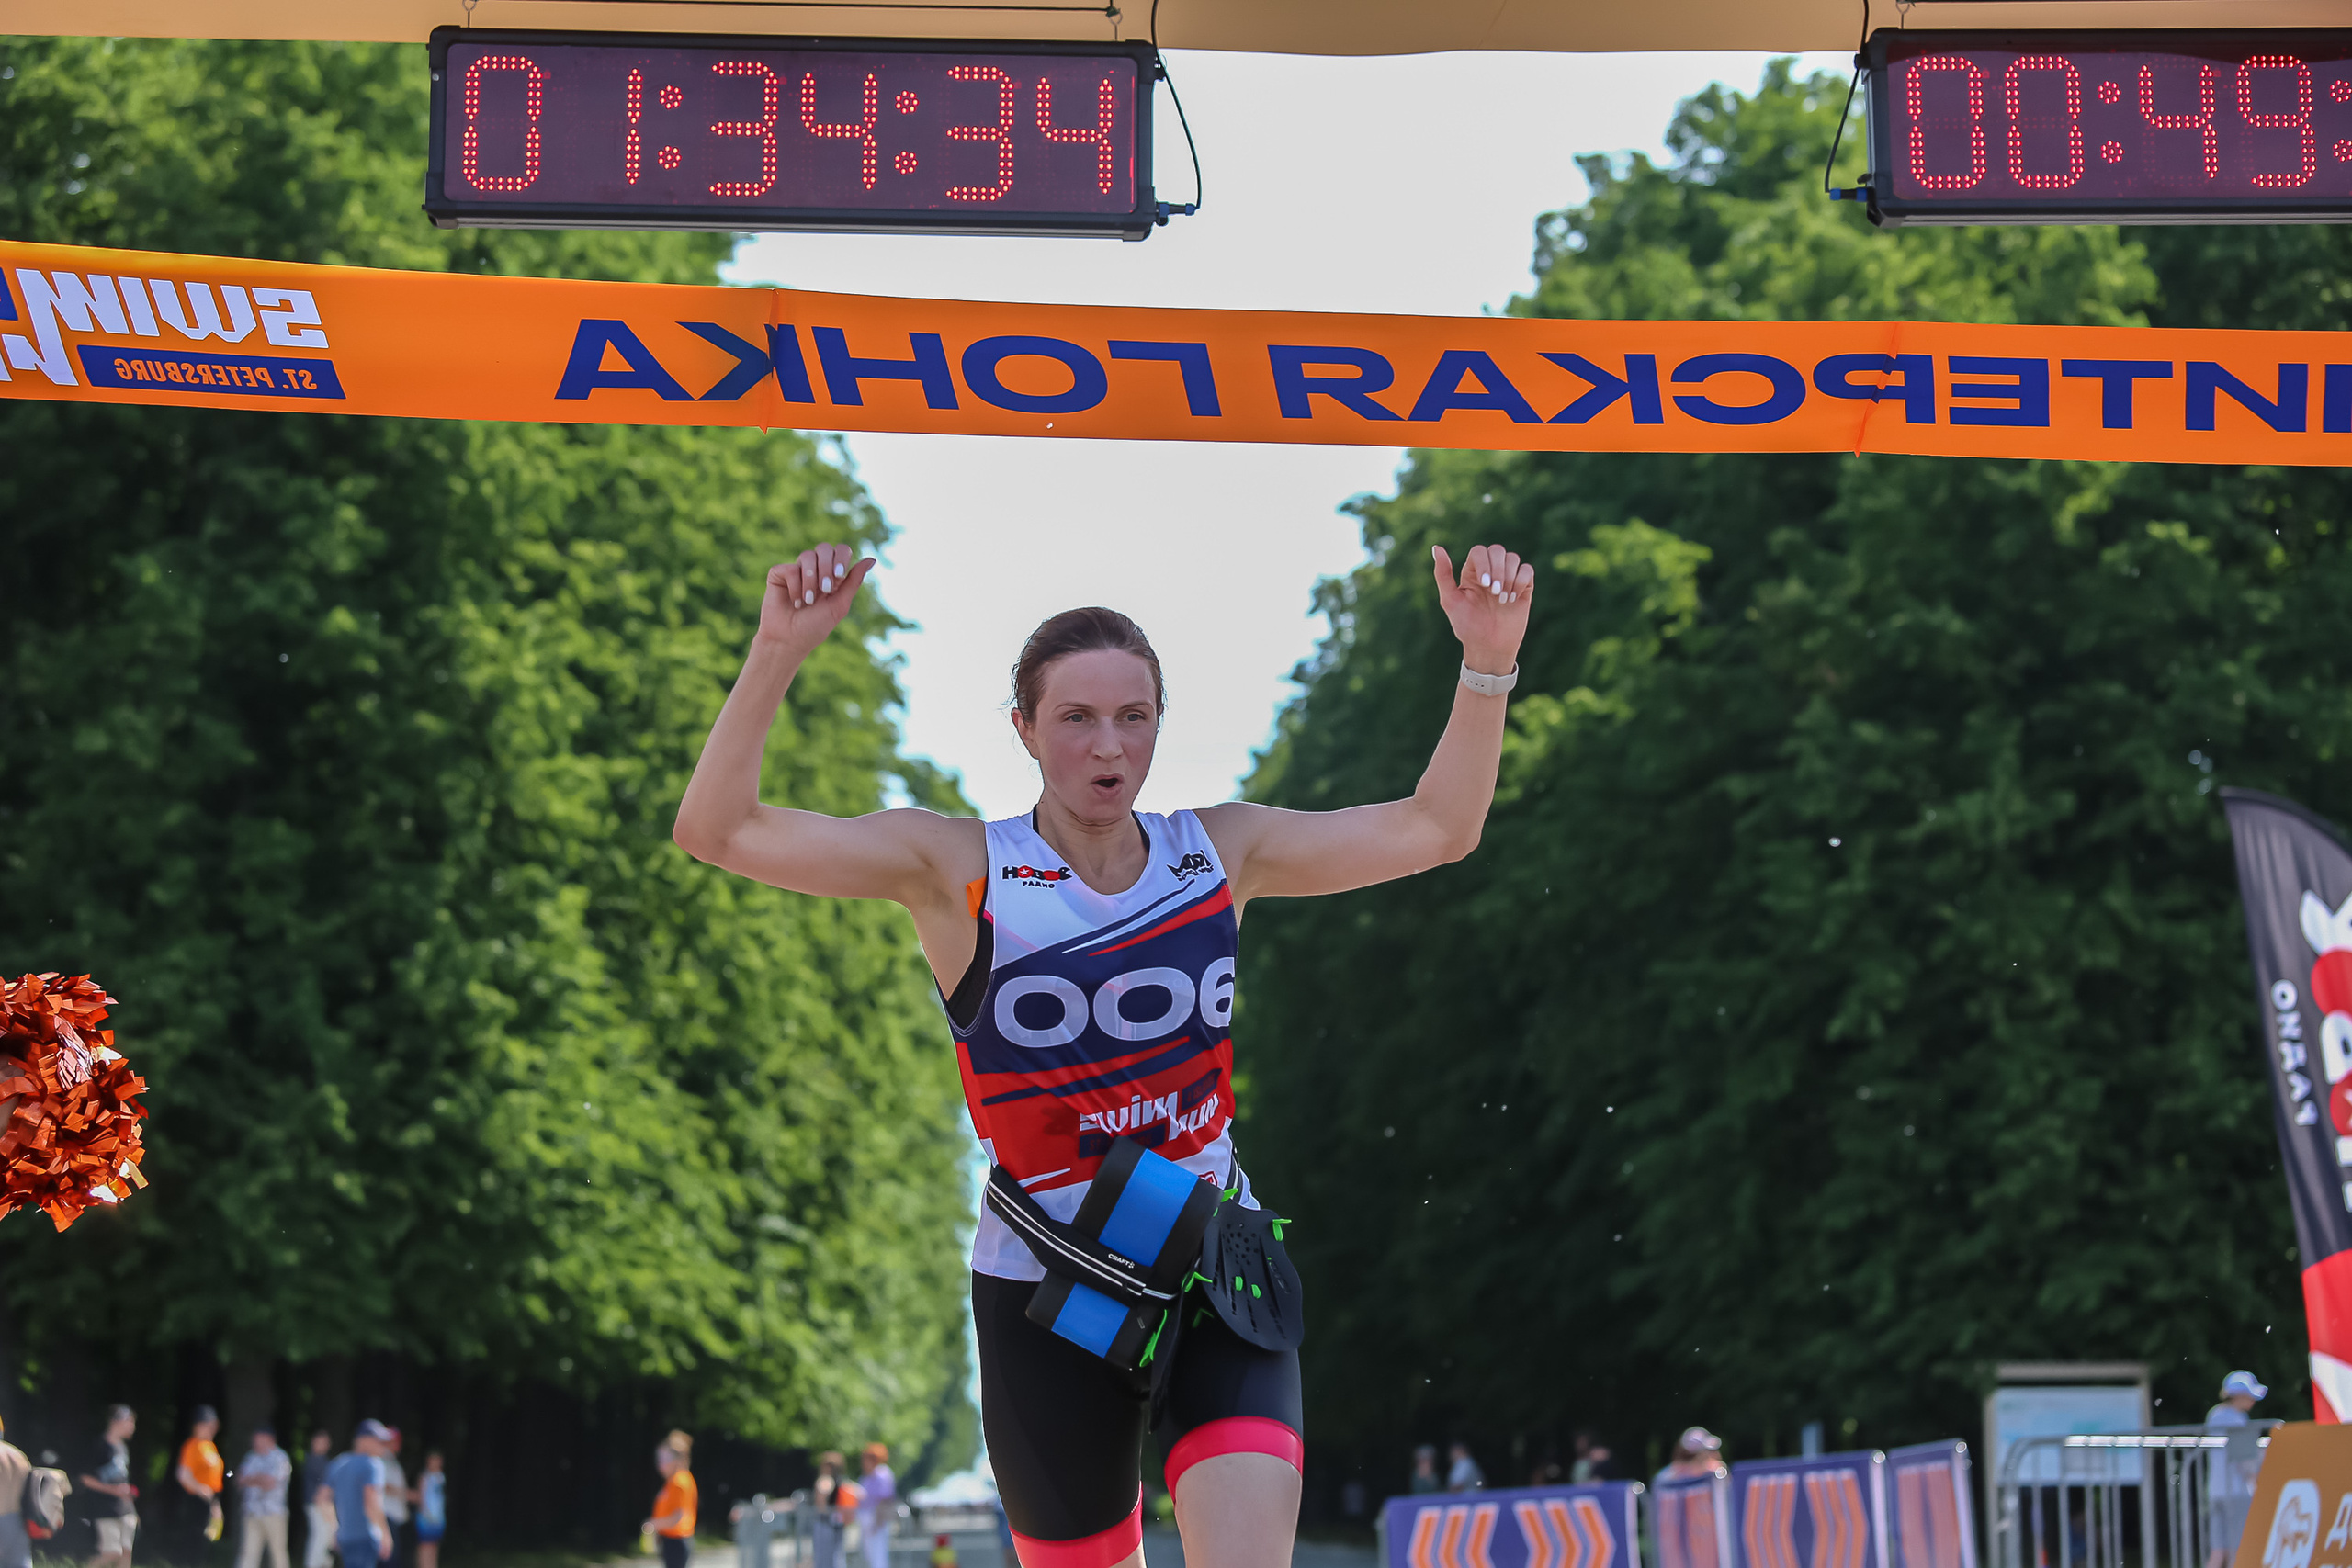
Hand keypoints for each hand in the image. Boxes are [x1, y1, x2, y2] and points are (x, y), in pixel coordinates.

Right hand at [756, 543, 875, 654]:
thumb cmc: (815, 626)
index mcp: (832, 575)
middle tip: (825, 589)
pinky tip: (795, 602)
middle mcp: (815, 569)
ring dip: (811, 580)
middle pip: (824, 548)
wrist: (789, 640)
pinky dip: (795, 586)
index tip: (839, 576)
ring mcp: (796, 570)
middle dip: (827, 567)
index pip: (841, 551)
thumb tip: (872, 559)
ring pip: (807, 556)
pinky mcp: (779, 574)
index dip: (841, 558)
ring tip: (808, 601)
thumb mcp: (839, 605)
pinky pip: (790, 568)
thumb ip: (854, 581)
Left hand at [1431, 543, 1534, 674]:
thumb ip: (1443, 574)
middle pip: (1497, 551)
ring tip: (1503, 600)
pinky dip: (1521, 580)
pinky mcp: (1523, 588)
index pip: (1479, 551)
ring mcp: (1507, 579)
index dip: (1484, 563)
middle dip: (1498, 570)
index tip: (1484, 585)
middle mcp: (1490, 572)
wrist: (1488, 648)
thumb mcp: (1450, 601)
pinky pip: (1527, 570)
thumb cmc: (1467, 626)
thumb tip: (1436, 547)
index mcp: (1472, 572)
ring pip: (1513, 558)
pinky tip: (1513, 598)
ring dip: (1509, 577)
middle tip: (1495, 593)